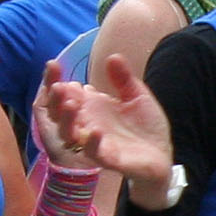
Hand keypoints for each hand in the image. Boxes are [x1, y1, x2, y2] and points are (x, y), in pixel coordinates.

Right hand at [41, 54, 175, 204]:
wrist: (162, 154)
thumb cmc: (145, 126)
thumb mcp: (137, 97)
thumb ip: (124, 79)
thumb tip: (113, 56)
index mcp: (91, 107)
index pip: (66, 94)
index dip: (55, 80)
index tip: (53, 64)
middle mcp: (87, 124)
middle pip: (59, 113)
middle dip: (55, 99)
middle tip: (57, 86)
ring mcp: (95, 143)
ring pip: (70, 133)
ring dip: (67, 120)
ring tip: (70, 104)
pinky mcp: (108, 159)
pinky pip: (94, 153)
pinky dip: (92, 143)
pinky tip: (96, 131)